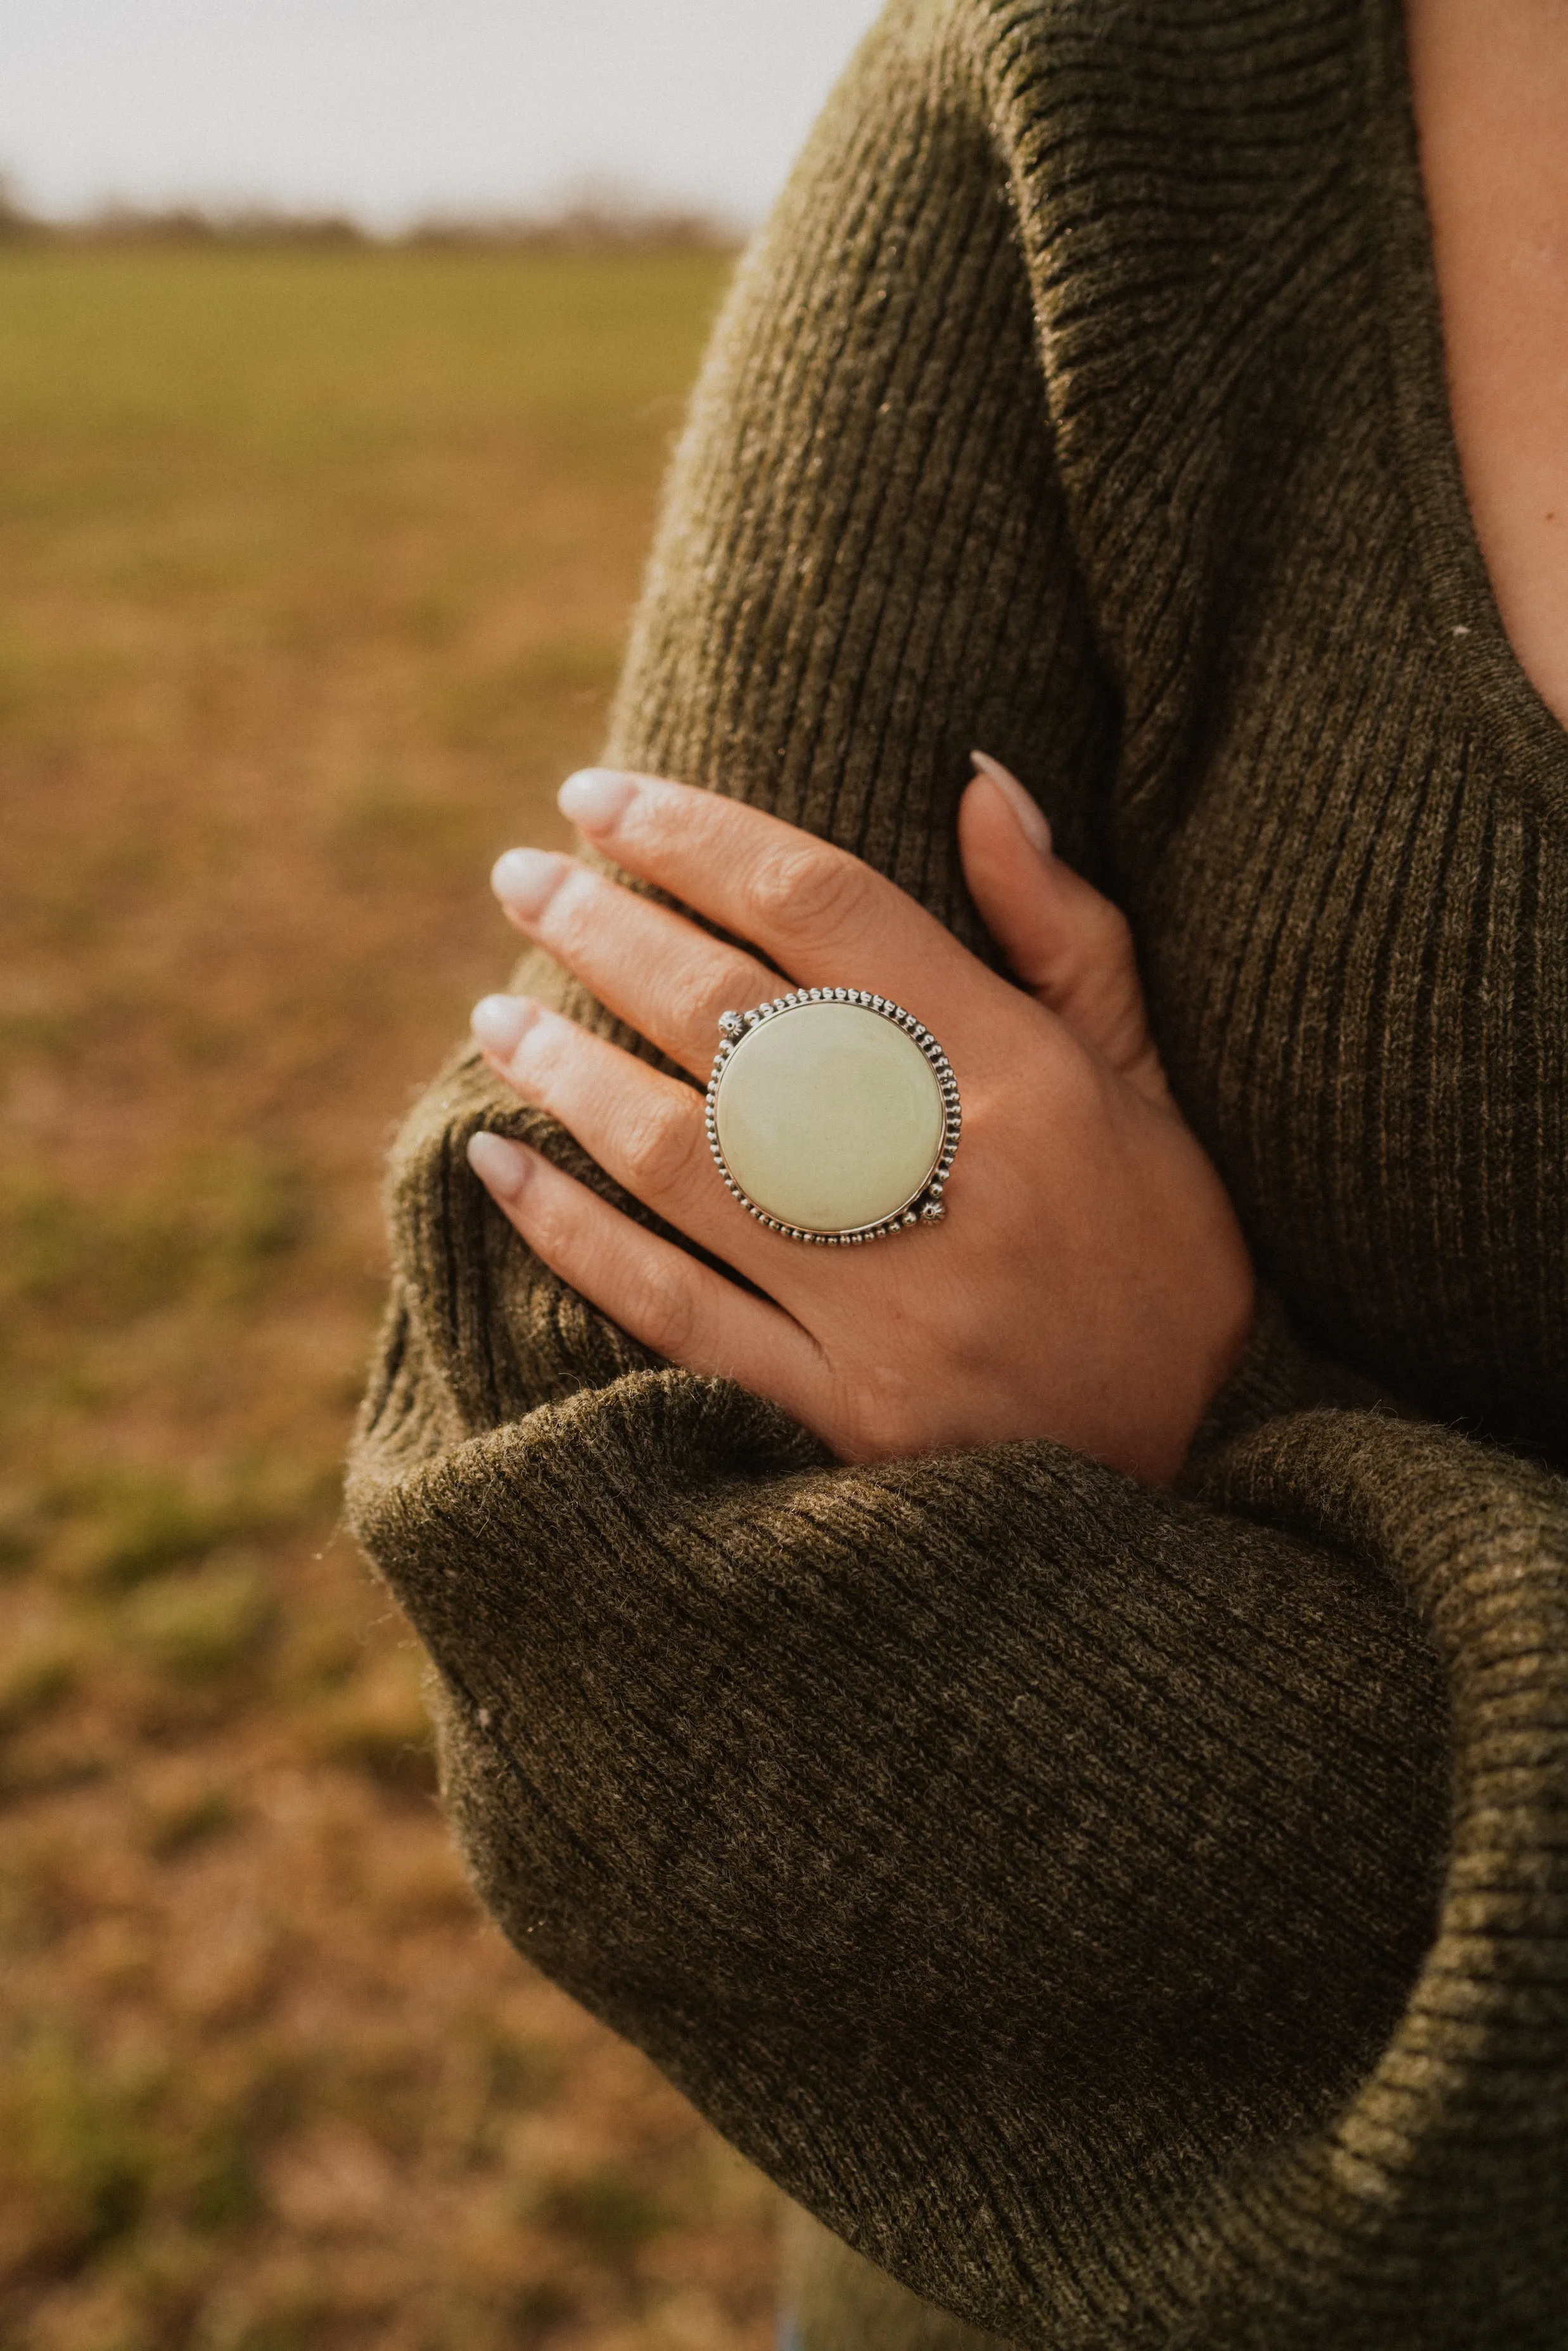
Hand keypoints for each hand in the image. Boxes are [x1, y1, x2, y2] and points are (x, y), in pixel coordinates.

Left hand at [466, 756, 1253, 1483]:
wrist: (1219, 1472)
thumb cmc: (1170, 1257)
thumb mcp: (1153, 1085)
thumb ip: (1068, 935)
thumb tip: (978, 779)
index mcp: (1026, 1079)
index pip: (827, 911)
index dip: (698, 835)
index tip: (598, 794)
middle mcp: (948, 1177)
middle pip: (734, 1018)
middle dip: (607, 932)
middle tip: (521, 878)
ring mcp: (887, 1305)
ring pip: (686, 1156)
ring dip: (571, 1073)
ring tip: (496, 1014)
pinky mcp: (842, 1415)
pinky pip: (677, 1314)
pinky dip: (576, 1239)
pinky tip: (499, 1170)